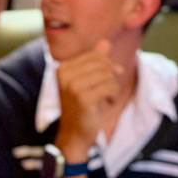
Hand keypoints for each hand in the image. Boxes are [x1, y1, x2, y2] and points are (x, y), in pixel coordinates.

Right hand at [55, 40, 122, 158]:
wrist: (74, 135)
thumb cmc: (81, 108)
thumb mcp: (87, 82)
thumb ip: (95, 61)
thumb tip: (105, 43)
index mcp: (63, 68)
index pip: (95, 55)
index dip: (107, 65)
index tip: (107, 79)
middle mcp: (65, 75)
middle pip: (102, 63)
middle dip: (110, 76)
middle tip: (108, 90)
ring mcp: (73, 86)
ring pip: (108, 74)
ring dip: (112, 86)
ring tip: (105, 97)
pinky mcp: (83, 98)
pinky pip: (110, 86)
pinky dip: (113, 95)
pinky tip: (107, 103)